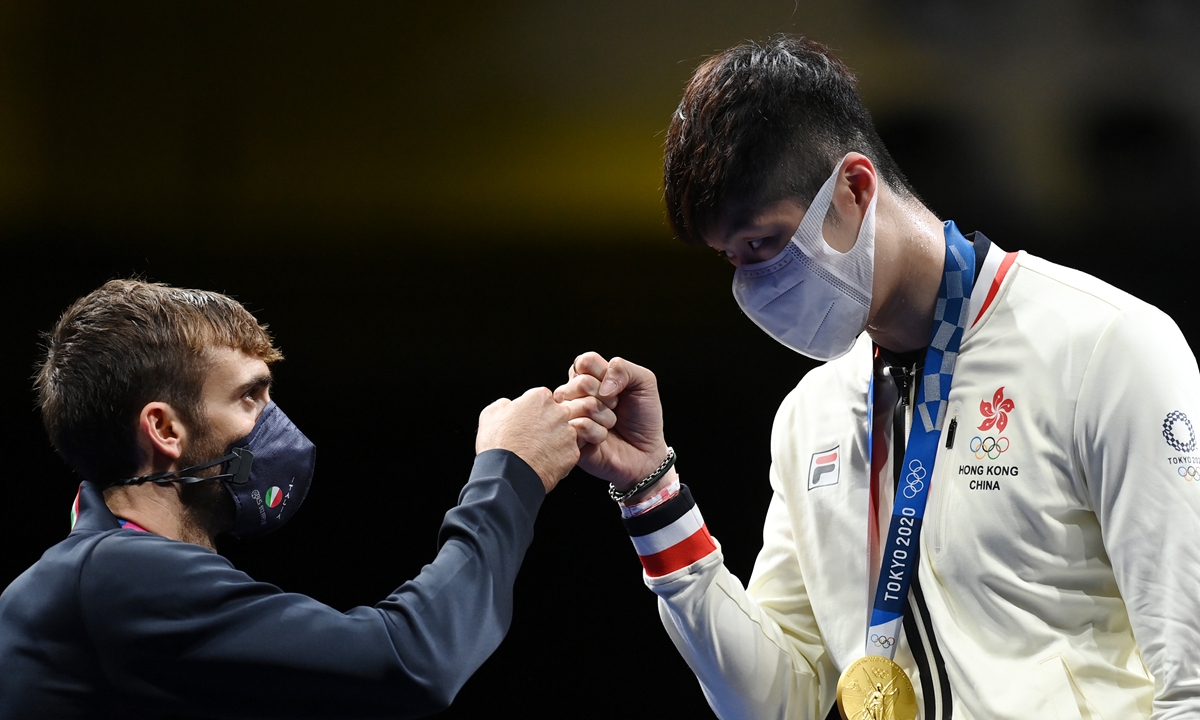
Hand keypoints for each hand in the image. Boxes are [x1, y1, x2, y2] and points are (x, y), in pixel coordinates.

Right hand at [476, 387, 607, 492]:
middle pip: (563, 412)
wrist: (507, 475)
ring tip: (543, 451)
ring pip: (571, 432)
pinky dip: (561, 457)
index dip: (538, 410)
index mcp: (540, 398)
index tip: (532, 420)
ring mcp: (569, 433)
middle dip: (554, 422)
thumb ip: (504, 405)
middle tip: (540, 436)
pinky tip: (547, 462)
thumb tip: (508, 406)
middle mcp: (559, 412)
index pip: (546, 398)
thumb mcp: (490, 415)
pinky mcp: (574, 453)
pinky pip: (572, 451)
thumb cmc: (498, 445)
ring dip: (560, 439)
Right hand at [554, 352, 668, 489]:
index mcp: (588, 378)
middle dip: (607, 398)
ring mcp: (569, 417)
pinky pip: (580, 427)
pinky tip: (602, 438)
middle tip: (615, 408)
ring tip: (610, 425)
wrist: (647, 452)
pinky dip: (598, 432)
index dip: (603, 373)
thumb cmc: (643, 416)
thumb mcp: (644, 382)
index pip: (583, 361)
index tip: (616, 388)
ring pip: (579, 405)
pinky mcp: (569, 440)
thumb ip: (623, 368)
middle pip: (580, 383)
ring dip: (604, 416)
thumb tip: (602, 385)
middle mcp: (574, 396)